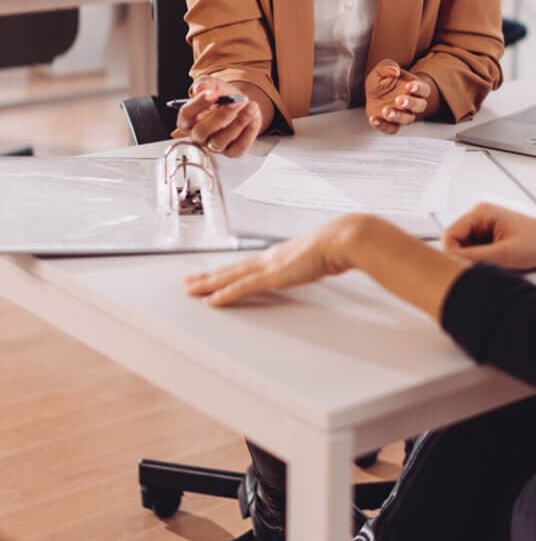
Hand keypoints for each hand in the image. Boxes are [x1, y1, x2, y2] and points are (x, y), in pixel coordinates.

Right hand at [174, 76, 261, 157]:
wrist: (240, 104)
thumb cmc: (222, 96)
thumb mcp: (213, 84)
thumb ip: (204, 83)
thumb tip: (200, 88)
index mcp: (188, 120)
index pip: (186, 115)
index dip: (198, 104)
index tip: (213, 93)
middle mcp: (198, 136)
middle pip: (202, 131)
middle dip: (221, 115)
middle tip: (237, 101)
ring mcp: (214, 146)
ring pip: (220, 141)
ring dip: (238, 123)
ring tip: (251, 106)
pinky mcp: (231, 151)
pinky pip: (239, 147)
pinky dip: (249, 132)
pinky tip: (254, 118)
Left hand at [184, 215, 366, 305]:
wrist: (342, 240)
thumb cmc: (337, 246)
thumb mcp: (322, 256)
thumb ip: (315, 261)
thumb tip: (321, 262)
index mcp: (281, 254)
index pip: (247, 264)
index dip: (228, 270)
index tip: (213, 274)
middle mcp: (270, 257)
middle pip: (232, 269)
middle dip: (208, 277)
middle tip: (188, 283)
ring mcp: (270, 266)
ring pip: (231, 277)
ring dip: (208, 284)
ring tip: (189, 290)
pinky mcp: (273, 276)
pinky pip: (243, 287)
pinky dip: (226, 294)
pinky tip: (211, 301)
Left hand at [365, 59, 435, 134]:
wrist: (374, 93)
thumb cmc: (383, 81)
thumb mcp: (382, 69)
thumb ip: (387, 66)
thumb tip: (394, 71)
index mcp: (414, 87)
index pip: (424, 90)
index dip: (419, 88)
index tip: (409, 86)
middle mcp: (412, 103)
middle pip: (420, 106)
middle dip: (410, 103)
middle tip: (399, 100)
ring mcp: (403, 115)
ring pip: (408, 119)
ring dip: (398, 116)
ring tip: (386, 110)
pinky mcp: (392, 124)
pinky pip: (392, 129)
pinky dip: (383, 126)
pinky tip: (374, 119)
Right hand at [442, 203, 535, 269]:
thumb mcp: (504, 254)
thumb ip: (475, 258)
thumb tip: (452, 263)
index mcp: (481, 212)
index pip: (450, 235)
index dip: (452, 255)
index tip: (462, 269)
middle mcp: (480, 216)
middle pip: (455, 242)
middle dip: (465, 258)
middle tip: (482, 268)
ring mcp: (484, 225)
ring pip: (464, 248)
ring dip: (474, 260)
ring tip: (495, 263)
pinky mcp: (489, 235)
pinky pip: (474, 251)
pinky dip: (481, 260)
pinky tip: (496, 262)